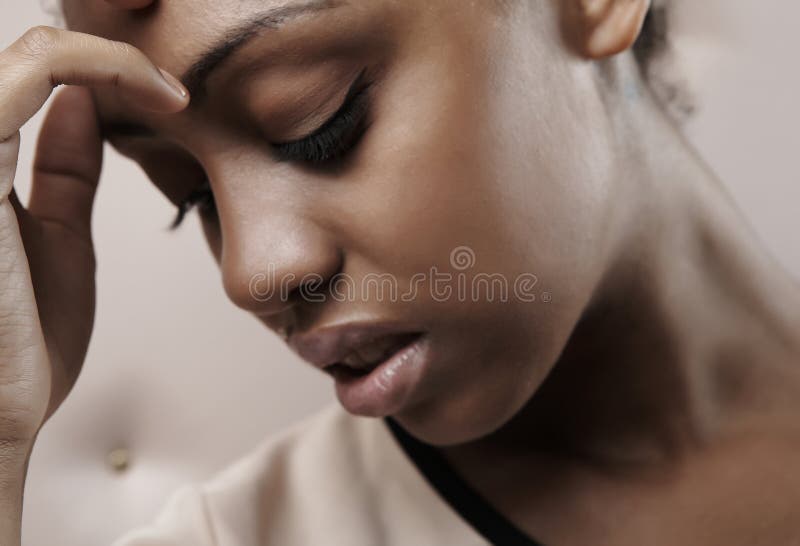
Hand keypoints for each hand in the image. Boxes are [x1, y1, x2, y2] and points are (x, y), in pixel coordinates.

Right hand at [0, 26, 187, 454]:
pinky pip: (32, 73)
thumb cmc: (20, 345)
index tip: (170, 100)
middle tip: (173, 89)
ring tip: (170, 93)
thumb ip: (62, 167)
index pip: (28, 76)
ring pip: (33, 51)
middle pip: (30, 56)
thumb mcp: (56, 237)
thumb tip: (80, 101)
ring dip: (111, 57)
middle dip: (109, 57)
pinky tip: (155, 95)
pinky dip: (97, 65)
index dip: (99, 68)